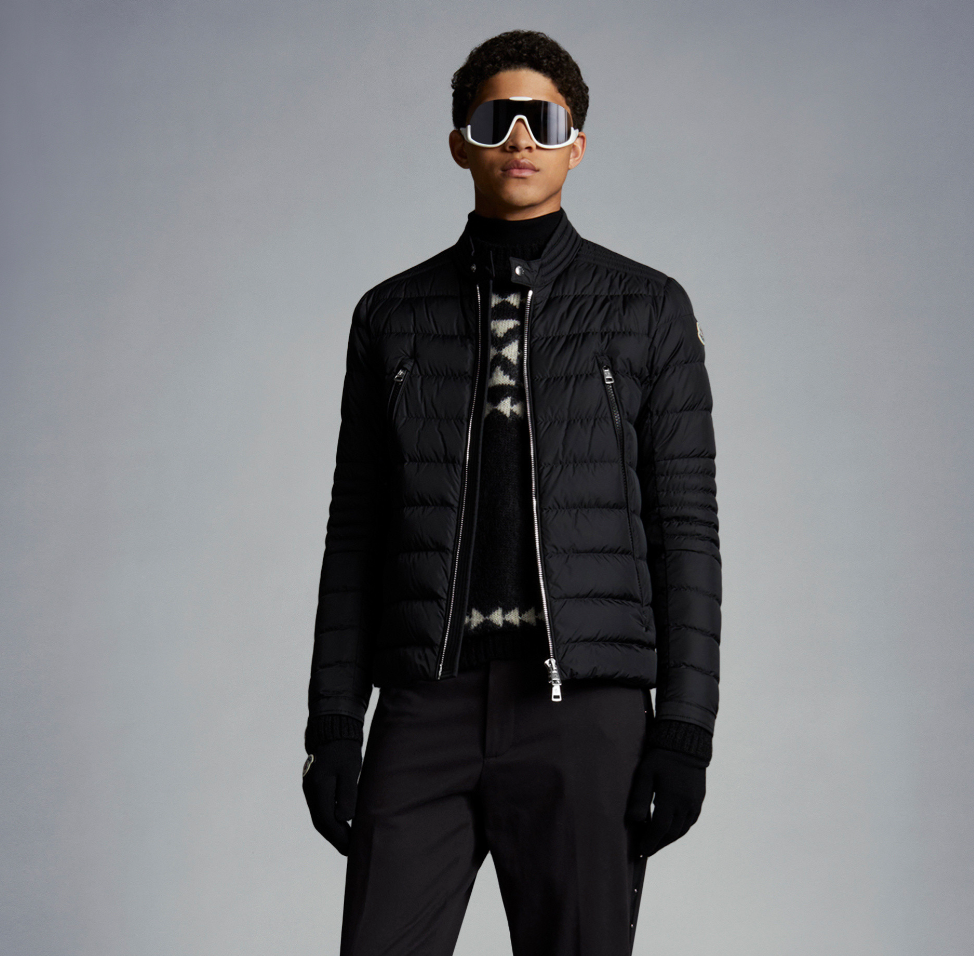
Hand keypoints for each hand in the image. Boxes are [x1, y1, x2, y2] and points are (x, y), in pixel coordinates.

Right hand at [302, 738, 362, 854]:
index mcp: (318, 789)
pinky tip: (341, 823)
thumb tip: (343, 819)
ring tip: (347, 841)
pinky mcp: (314, 785)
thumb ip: (347, 794)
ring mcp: (310, 788)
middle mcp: (310, 791)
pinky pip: (320, 808)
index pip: (327, 821)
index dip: (339, 837)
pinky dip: (329, 819)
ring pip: (319, 816)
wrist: (332, 728)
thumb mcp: (350, 770)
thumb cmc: (344, 749)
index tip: (351, 849)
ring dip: (332, 830)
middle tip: (350, 850)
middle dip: (335, 838)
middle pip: (321, 822)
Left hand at [626, 748, 706, 856]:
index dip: (650, 841)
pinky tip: (671, 831)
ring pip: (682, 830)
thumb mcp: (645, 774)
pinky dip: (679, 831)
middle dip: (658, 844)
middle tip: (646, 851)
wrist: (686, 744)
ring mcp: (694, 804)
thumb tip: (633, 820)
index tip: (641, 851)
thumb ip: (640, 798)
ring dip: (669, 839)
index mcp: (671, 799)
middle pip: (672, 833)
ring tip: (656, 843)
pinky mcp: (699, 801)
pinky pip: (690, 822)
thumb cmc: (661, 757)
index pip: (660, 828)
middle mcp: (686, 805)